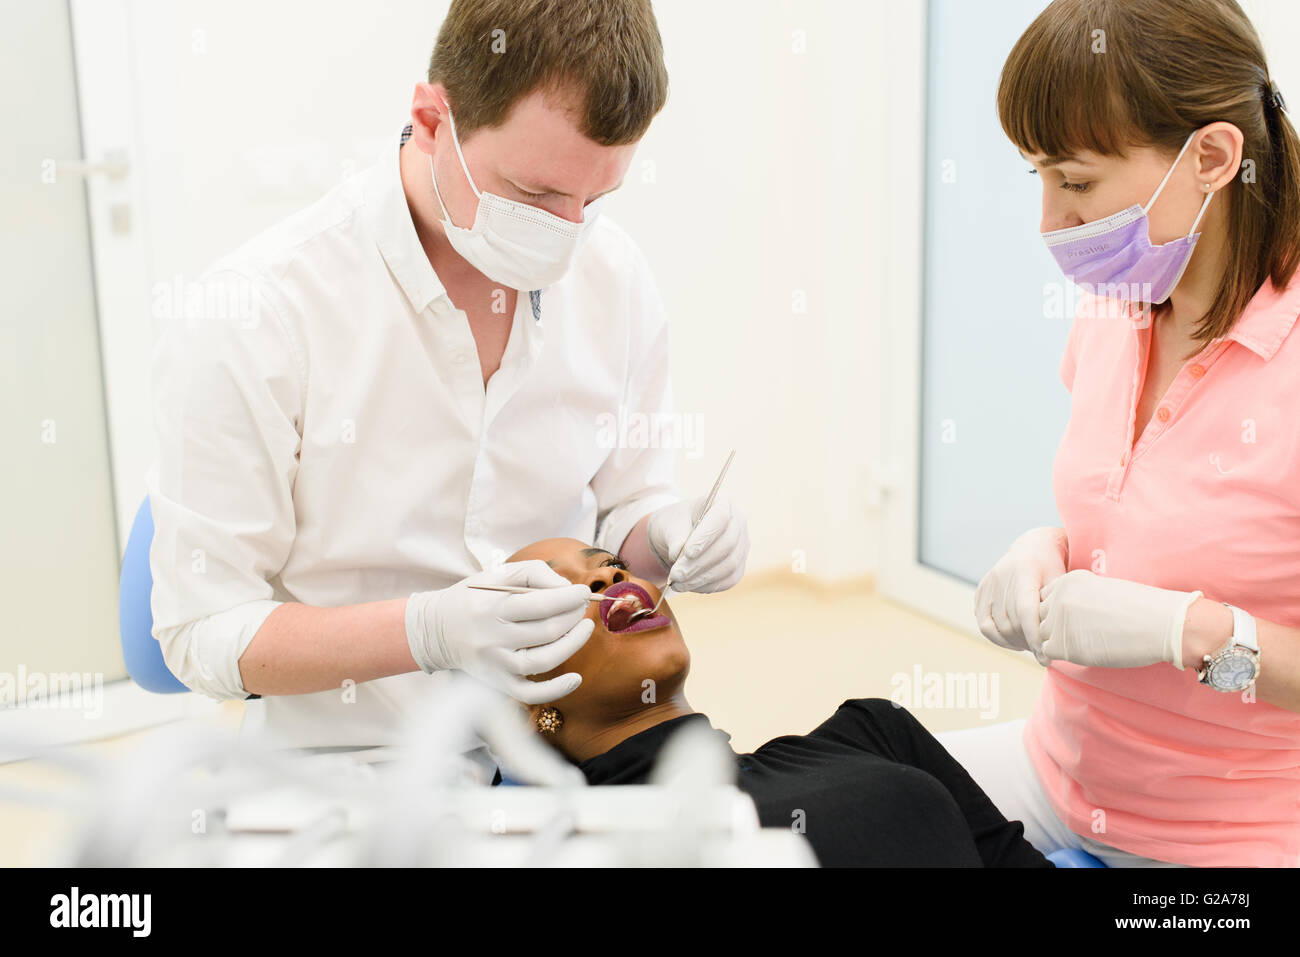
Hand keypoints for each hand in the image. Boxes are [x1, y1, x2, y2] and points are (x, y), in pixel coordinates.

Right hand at [405, 561, 594, 703]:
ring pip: (544, 661)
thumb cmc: (474, 598)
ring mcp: (495, 665)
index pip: (540, 604)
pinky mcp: (497, 684)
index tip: (584, 592)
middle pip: (546, 631)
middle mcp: (493, 638)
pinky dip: (557, 690)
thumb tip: (568, 590)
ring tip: (584, 629)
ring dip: (573, 644)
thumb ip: (535, 574)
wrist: (436, 630)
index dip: (569, 598)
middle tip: (582, 607)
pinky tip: (576, 678)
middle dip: (573, 616)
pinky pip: (531, 694)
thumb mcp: (498, 575)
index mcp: (492, 607)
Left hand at [646, 494, 748, 593]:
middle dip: (700, 563)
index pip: (721, 518)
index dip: (706, 536)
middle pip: (727, 545)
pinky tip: (689, 586)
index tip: (687, 553)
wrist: (678, 537)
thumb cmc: (675, 524)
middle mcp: (738, 523)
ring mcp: (741, 546)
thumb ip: (675, 536)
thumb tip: (678, 554)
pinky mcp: (738, 567)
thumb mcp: (669, 524)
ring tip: (678, 583)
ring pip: (729, 566)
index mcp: (722, 503)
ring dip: (702, 578)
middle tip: (676, 575)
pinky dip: (708, 586)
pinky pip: (728, 580)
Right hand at [974, 526, 1068, 659]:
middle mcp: (1002, 576)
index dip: (1034, 636)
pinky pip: (984, 622)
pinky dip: (997, 637)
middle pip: (1010, 621)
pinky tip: (1014, 641)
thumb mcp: (1062, 581)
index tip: (1046, 656)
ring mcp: (988, 583)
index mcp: (1025, 571)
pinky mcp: (980, 591)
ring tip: (1030, 646)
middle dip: (1027, 642)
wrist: (1033, 547)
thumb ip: (1058, 606)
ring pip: (996, 626)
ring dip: (1013, 642)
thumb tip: (1062, 642)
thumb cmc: (1054, 568)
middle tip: (1043, 653)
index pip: (1025, 611)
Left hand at [1037, 569, 1202, 669]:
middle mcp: (1059, 595)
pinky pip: (1048, 652)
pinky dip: (1063, 656)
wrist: (1163, 623)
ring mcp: (1058, 618)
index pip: (1045, 598)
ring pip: (1043, 635)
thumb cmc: (1142, 610)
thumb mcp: (1103, 592)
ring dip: (1059, 643)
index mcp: (1068, 580)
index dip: (1058, 614)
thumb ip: (1078, 600)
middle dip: (1055, 629)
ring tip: (1088, 643)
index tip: (1079, 622)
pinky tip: (1086, 652)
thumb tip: (1062, 619)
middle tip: (1083, 636)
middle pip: (1041, 617)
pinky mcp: (1062, 641)